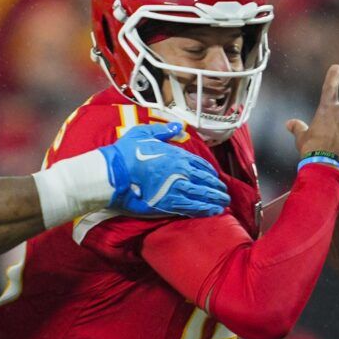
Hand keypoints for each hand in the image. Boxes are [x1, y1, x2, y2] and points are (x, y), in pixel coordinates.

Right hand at [99, 123, 231, 217]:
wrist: (113, 172)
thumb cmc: (126, 153)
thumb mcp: (144, 133)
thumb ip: (164, 131)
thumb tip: (177, 126)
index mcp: (177, 156)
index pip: (200, 164)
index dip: (209, 172)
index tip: (214, 177)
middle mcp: (180, 172)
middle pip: (205, 181)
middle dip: (216, 187)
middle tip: (224, 193)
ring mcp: (175, 188)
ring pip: (201, 195)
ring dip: (214, 200)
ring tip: (222, 204)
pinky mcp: (168, 203)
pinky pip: (191, 207)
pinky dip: (204, 210)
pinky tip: (212, 211)